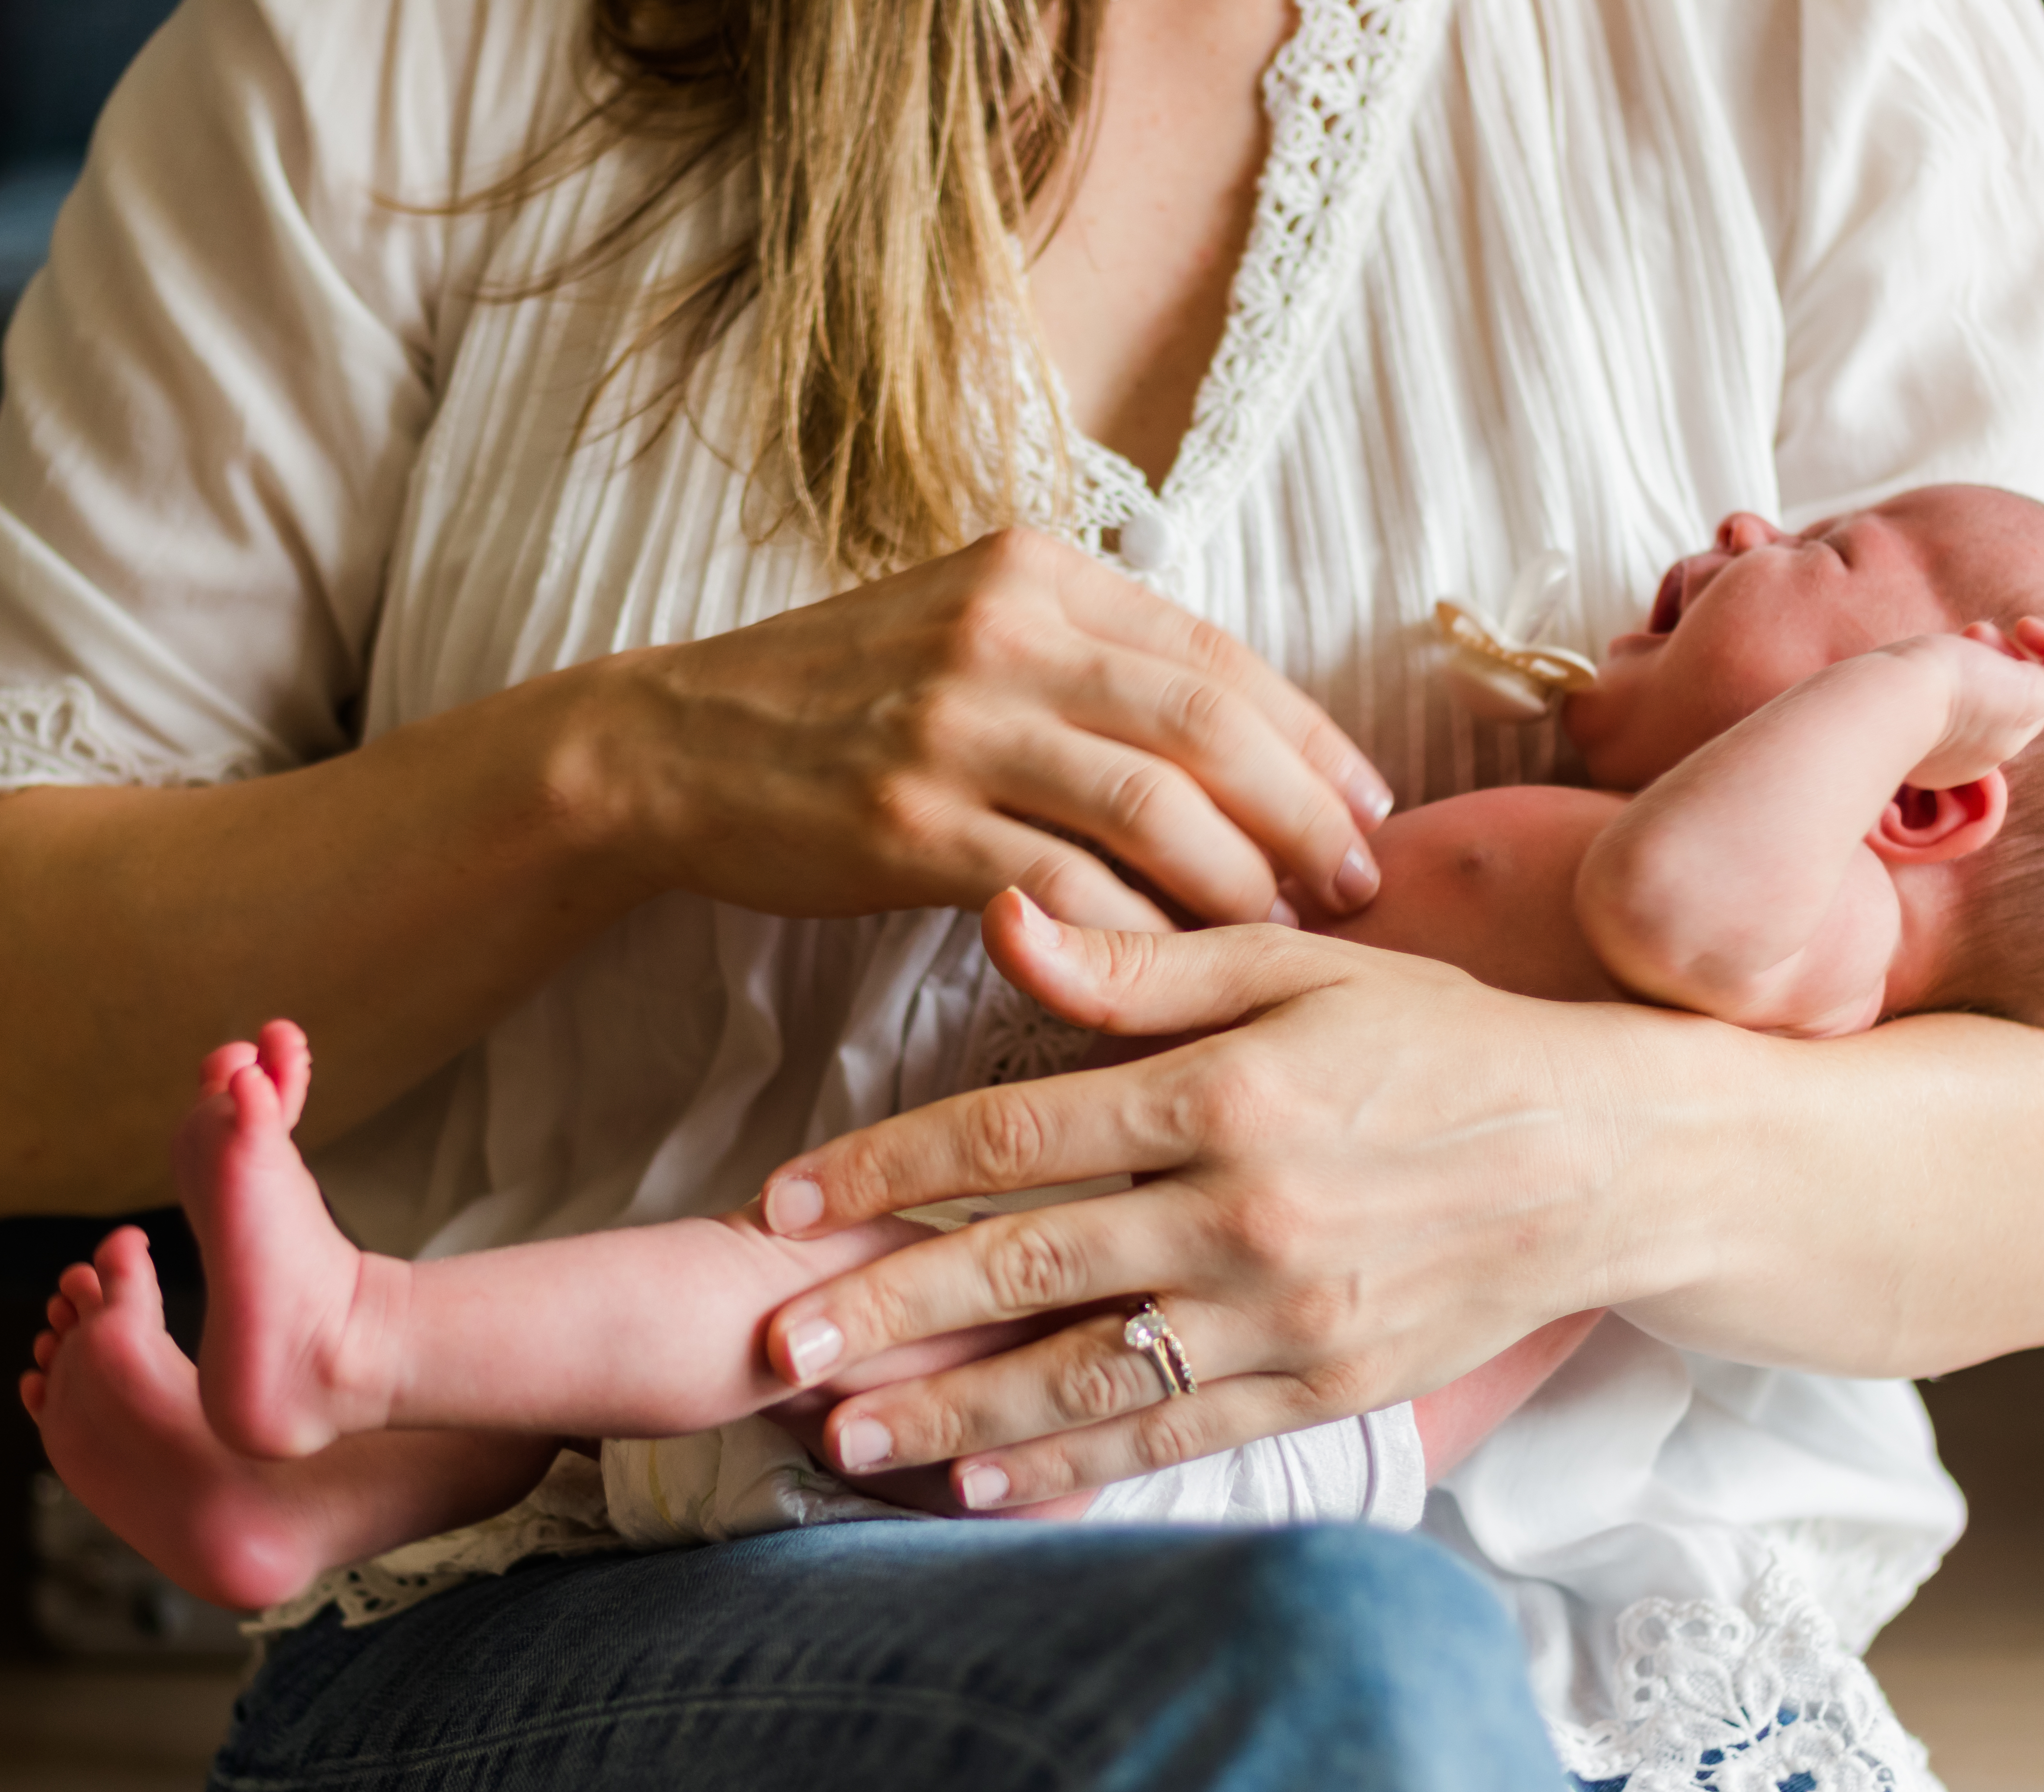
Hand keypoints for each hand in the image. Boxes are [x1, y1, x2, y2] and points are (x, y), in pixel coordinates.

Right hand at [570, 529, 1391, 931]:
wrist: (672, 746)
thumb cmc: (837, 704)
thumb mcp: (967, 627)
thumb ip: (1089, 659)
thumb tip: (1232, 739)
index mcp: (1036, 571)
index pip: (1218, 655)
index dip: (1312, 739)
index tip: (1371, 807)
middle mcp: (1004, 630)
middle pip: (1209, 728)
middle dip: (1304, 815)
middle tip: (1359, 884)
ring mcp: (952, 723)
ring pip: (1153, 808)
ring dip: (1239, 882)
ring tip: (1286, 930)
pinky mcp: (907, 820)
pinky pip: (1065, 885)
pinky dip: (1137, 931)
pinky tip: (1175, 967)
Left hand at [743, 891, 1691, 1509]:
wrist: (1612, 1156)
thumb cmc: (1444, 1044)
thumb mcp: (1299, 968)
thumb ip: (1141, 965)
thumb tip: (1003, 919)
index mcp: (1223, 1093)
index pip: (1010, 1132)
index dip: (882, 1168)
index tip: (782, 1203)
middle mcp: (1242, 1214)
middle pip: (1021, 1266)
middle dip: (881, 1311)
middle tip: (769, 1346)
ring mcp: (1283, 1318)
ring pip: (1080, 1375)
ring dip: (949, 1410)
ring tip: (840, 1435)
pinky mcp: (1324, 1391)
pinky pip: (1169, 1440)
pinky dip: (1068, 1468)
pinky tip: (976, 1485)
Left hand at [1892, 617, 2043, 787]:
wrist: (1881, 710)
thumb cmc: (1868, 702)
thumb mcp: (1883, 700)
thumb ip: (1899, 693)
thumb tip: (1906, 669)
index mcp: (1943, 762)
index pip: (1973, 727)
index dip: (1965, 687)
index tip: (1936, 663)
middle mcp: (1981, 755)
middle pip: (2004, 707)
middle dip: (1987, 665)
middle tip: (1964, 638)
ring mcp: (2011, 733)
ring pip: (2032, 692)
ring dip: (2009, 653)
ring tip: (1975, 633)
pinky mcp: (2033, 705)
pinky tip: (2027, 624)